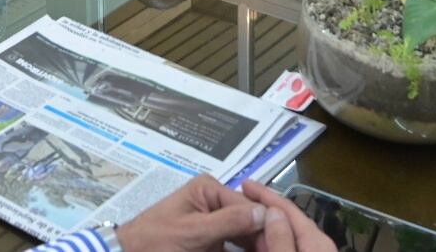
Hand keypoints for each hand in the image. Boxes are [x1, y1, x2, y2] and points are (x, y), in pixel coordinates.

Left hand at [117, 175, 267, 251]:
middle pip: (249, 221)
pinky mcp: (210, 243)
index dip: (266, 226)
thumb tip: (265, 212)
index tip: (280, 244)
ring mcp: (213, 224)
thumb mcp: (193, 232)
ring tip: (270, 251)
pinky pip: (233, 247)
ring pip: (244, 237)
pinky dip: (242, 251)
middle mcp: (214, 202)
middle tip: (276, 251)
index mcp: (208, 189)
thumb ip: (229, 221)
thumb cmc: (155, 242)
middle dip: (262, 238)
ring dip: (254, 246)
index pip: (247, 205)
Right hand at [240, 181, 334, 251]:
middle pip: (286, 218)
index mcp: (316, 241)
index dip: (265, 194)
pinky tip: (256, 241)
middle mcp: (317, 245)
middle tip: (238, 200)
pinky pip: (286, 246)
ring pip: (284, 234)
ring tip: (242, 218)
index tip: (244, 183)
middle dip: (263, 207)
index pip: (288, 208)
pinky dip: (270, 241)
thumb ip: (281, 241)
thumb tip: (272, 212)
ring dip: (264, 225)